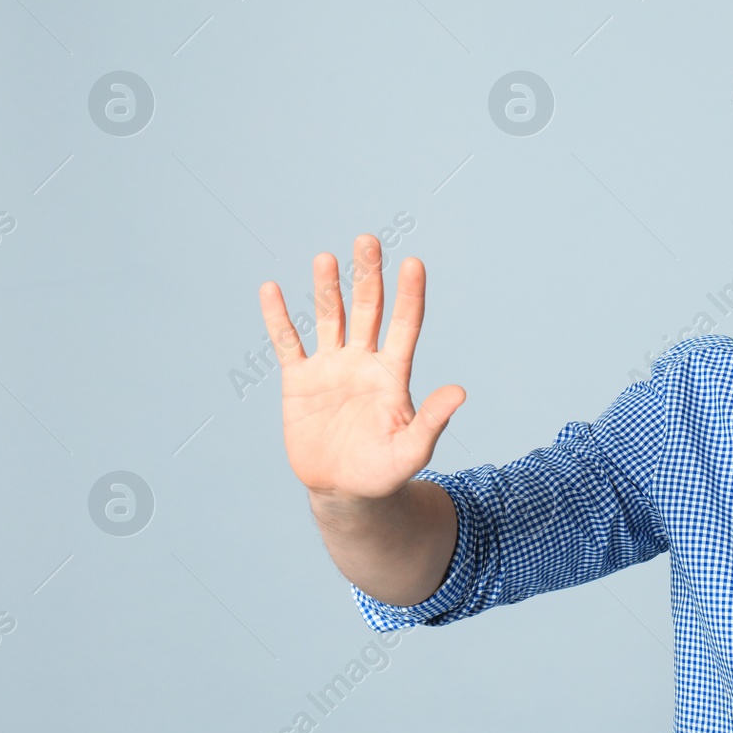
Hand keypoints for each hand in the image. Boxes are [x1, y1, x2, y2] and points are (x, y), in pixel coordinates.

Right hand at [258, 234, 465, 502]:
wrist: (345, 491)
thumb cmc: (384, 472)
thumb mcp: (412, 450)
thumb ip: (432, 421)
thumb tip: (460, 393)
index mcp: (393, 374)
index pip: (405, 325)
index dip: (409, 295)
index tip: (414, 263)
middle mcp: (363, 361)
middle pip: (367, 309)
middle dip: (367, 276)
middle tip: (367, 240)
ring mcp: (331, 368)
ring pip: (329, 318)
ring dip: (327, 288)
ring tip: (326, 258)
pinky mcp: (299, 381)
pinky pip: (287, 344)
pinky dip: (279, 318)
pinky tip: (272, 289)